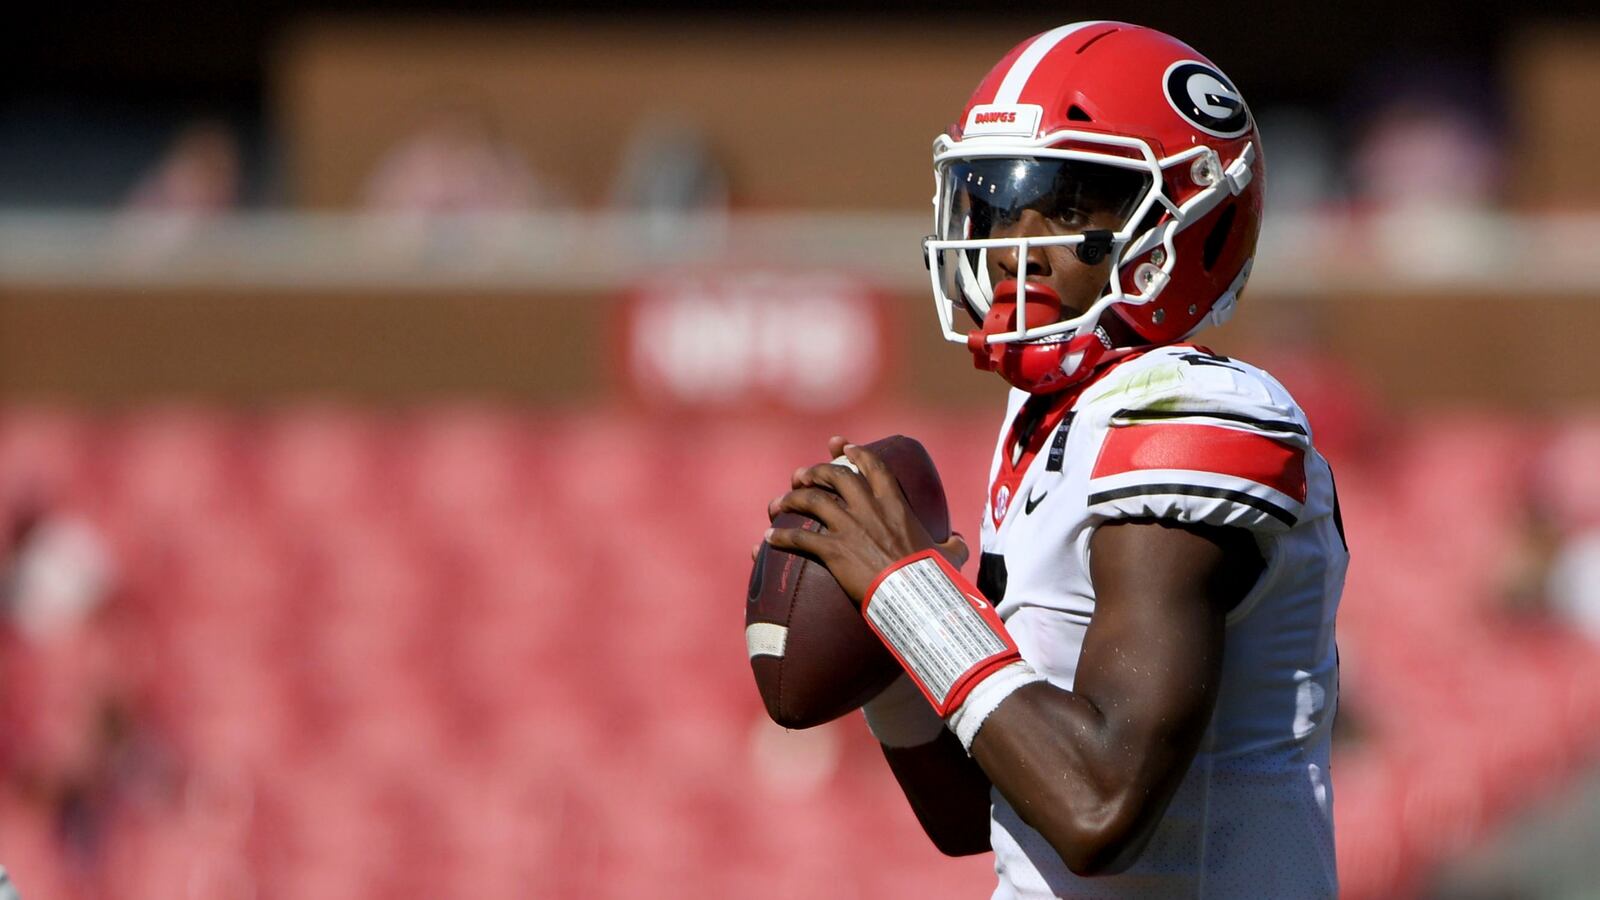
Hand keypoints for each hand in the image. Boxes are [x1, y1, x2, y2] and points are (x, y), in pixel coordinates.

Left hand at [761, 436, 962, 604]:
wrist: (916, 595)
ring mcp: (849, 528)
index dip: (854, 453)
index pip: (872, 466)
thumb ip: (953, 545)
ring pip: (811, 501)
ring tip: (777, 505)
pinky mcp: (834, 551)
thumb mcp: (950, 555)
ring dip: (790, 500)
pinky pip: (799, 539)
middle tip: (800, 476)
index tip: (840, 445)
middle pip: (833, 476)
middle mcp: (868, 509)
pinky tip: (766, 540)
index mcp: (895, 504)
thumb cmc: (934, 576)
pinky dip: (780, 538)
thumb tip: (960, 542)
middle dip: (813, 472)